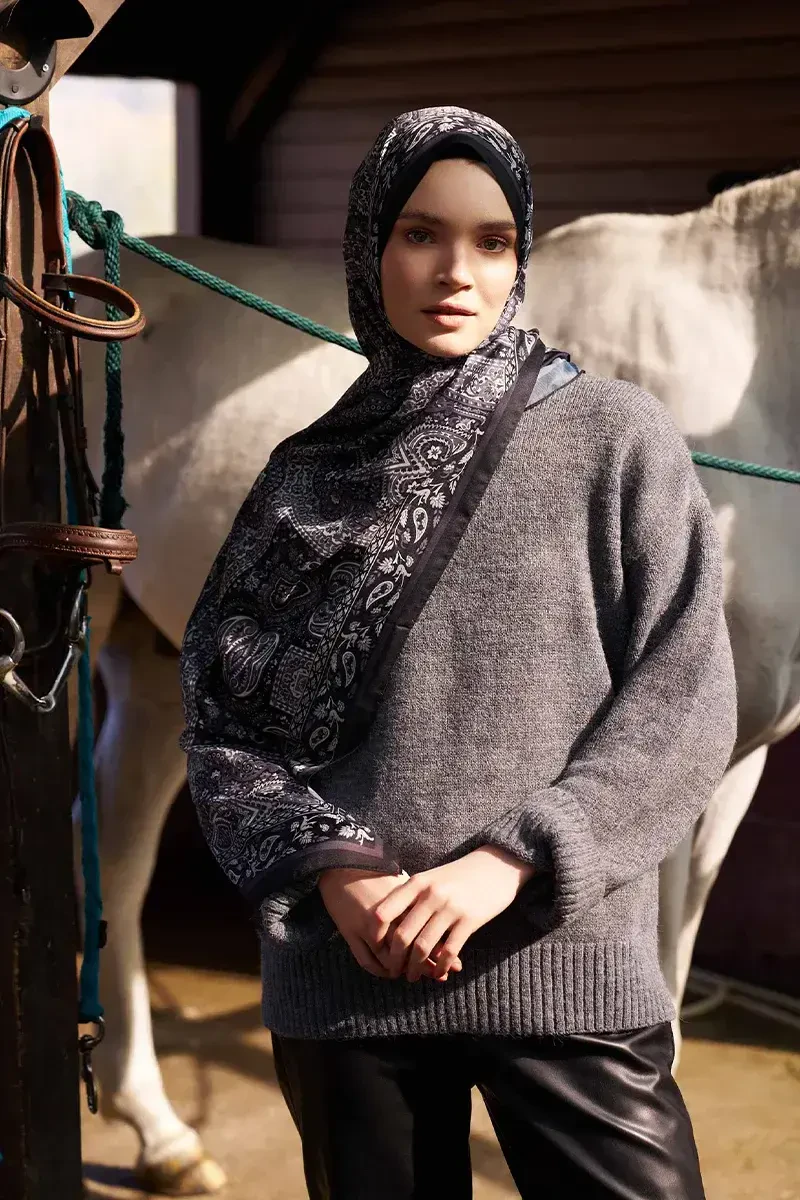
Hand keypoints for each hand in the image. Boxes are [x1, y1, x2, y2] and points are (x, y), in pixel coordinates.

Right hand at [319, 867, 462, 981]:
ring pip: (389, 959)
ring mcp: (367, 926)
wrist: (341, 865)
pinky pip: (366, 961)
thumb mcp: (400, 883)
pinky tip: (389, 973)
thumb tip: (441, 916)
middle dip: (427, 965)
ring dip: (403, 970)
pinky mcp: (350, 932)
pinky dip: (379, 971)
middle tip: (439, 976)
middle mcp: (387, 916)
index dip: (442, 950)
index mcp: (404, 902)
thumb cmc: (374, 872)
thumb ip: (418, 899)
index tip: (454, 963)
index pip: (427, 933)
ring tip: (413, 975)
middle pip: (410, 949)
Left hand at [372, 846, 534, 981]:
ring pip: (423, 947)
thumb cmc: (459, 875)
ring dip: (415, 968)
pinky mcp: (469, 920)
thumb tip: (384, 920)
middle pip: (402, 935)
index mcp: (417, 883)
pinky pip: (449, 951)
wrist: (496, 866)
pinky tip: (438, 972)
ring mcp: (450, 908)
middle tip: (394, 971)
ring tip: (412, 976)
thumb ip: (410, 895)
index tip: (376, 948)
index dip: (375, 935)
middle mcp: (430, 895)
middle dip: (394, 959)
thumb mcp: (431, 877)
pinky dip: (440, 966)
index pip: (383, 912)